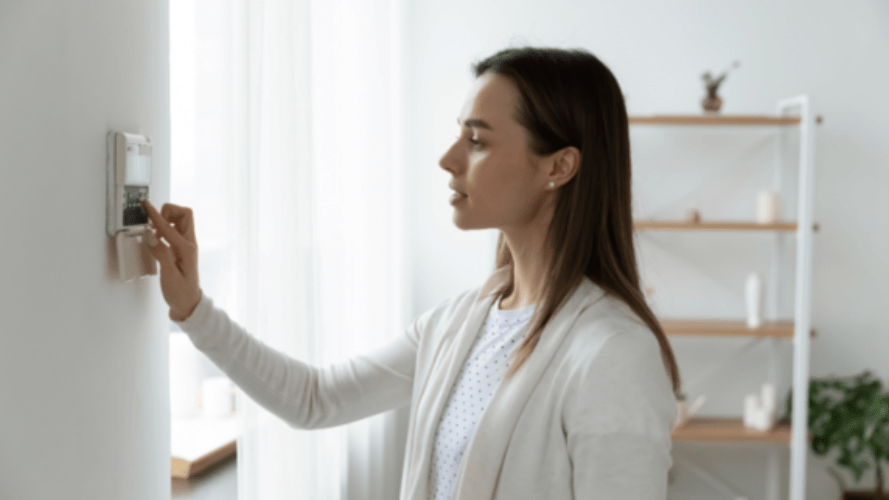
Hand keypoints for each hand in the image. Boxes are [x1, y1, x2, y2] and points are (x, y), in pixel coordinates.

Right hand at [141, 199, 202, 320]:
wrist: (188, 304)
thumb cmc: (180, 293)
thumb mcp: (169, 276)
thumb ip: (161, 254)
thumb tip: (151, 236)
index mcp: (187, 249)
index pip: (170, 226)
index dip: (156, 215)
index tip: (146, 205)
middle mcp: (189, 244)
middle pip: (184, 214)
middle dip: (168, 212)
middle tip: (154, 223)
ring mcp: (186, 245)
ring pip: (180, 221)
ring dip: (166, 220)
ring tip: (153, 232)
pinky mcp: (181, 249)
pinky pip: (174, 231)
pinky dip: (164, 229)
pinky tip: (156, 239)